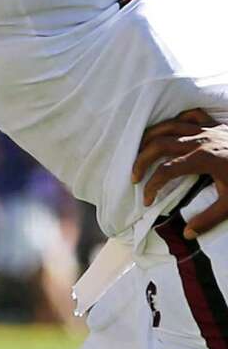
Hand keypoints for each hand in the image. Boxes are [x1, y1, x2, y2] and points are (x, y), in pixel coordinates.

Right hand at [133, 108, 227, 237]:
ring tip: (139, 149)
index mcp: (203, 160)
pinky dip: (177, 119)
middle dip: (141, 159)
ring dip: (150, 137)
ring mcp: (207, 129)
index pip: (167, 170)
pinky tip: (170, 128)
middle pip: (160, 144)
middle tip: (133, 175)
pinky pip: (190, 115)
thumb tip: (187, 233)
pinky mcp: (215, 124)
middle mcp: (200, 141)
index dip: (152, 185)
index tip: (147, 199)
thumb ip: (209, 219)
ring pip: (169, 125)